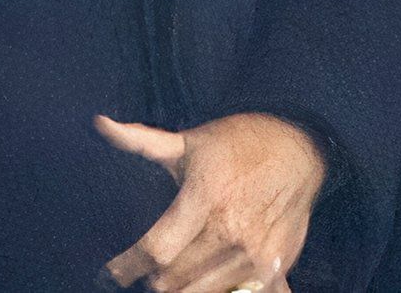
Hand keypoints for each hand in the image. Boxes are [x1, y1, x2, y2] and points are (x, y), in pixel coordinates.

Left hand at [99, 112, 324, 292]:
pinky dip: (216, 292)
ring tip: (172, 275)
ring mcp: (255, 254)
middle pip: (173, 280)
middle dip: (152, 278)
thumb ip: (142, 141)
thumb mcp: (189, 141)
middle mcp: (231, 230)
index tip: (110, 274)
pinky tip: (206, 280)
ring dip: (181, 288)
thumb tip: (101, 124)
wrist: (300, 150)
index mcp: (205, 198)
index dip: (126, 267)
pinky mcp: (275, 269)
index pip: (156, 250)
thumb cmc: (239, 144)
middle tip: (147, 269)